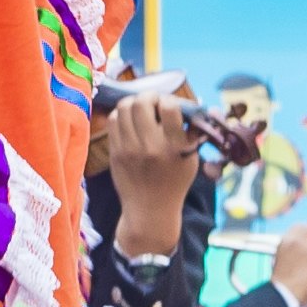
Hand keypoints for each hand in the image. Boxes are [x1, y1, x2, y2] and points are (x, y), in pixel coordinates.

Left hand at [97, 84, 197, 256]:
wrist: (150, 210)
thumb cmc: (175, 182)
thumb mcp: (191, 159)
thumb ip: (191, 132)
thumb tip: (193, 104)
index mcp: (174, 147)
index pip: (169, 107)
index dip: (169, 100)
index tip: (170, 106)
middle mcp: (151, 147)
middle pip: (142, 102)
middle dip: (149, 96)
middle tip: (153, 103)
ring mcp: (129, 149)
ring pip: (124, 107)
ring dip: (134, 102)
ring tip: (141, 110)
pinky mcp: (115, 153)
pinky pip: (113, 121)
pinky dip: (122, 115)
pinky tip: (130, 122)